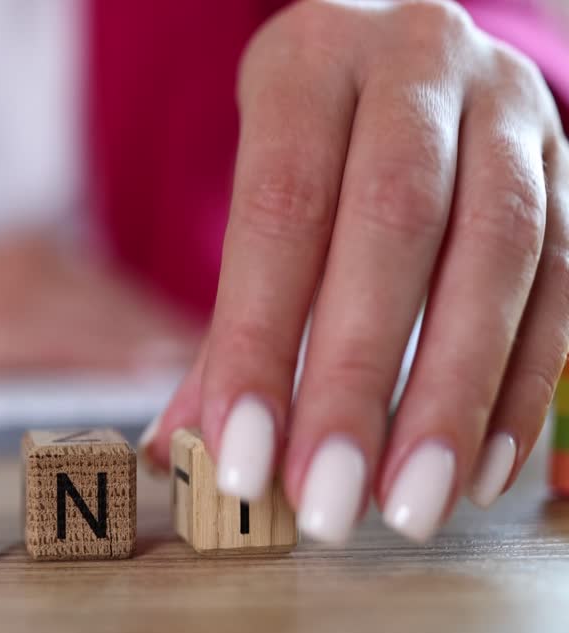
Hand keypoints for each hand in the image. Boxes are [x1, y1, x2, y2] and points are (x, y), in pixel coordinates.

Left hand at [143, 1, 568, 543]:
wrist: (399, 52)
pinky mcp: (568, 165)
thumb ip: (228, 320)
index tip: (240, 454)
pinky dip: (521, 387)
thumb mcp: (250, 189)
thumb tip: (178, 448)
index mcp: (311, 63)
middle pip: (394, 227)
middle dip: (357, 379)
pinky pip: (564, 281)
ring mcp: (508, 108)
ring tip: (406, 502)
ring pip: (499, 253)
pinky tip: (479, 469)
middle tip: (323, 499)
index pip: (281, 210)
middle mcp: (417, 66)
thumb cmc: (308, 139)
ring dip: (452, 397)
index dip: (260, 341)